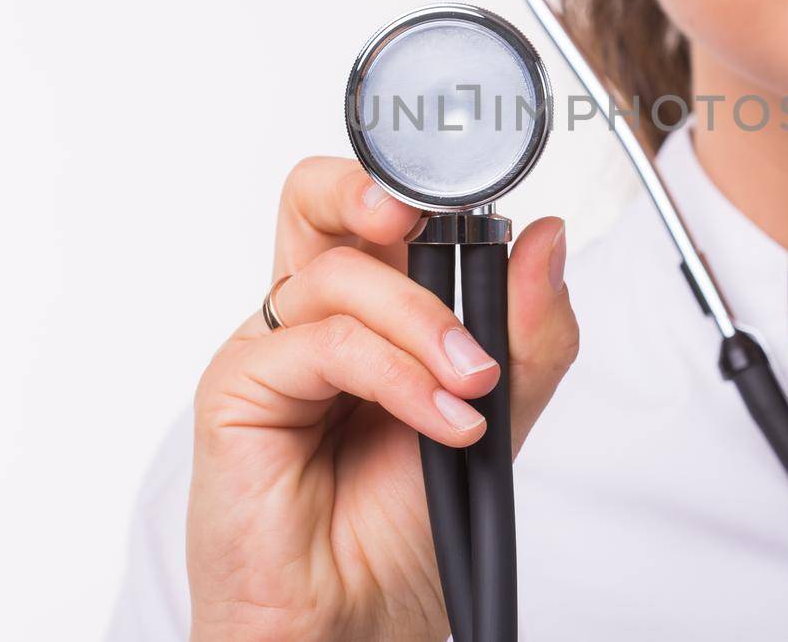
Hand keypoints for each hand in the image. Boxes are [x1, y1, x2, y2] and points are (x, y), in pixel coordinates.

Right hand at [186, 156, 576, 641]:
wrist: (357, 625)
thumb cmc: (403, 535)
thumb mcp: (494, 416)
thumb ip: (525, 332)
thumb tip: (549, 237)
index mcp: (364, 317)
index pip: (372, 213)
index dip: (418, 192)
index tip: (490, 211)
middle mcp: (310, 324)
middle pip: (315, 200)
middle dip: (376, 190)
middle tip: (437, 226)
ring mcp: (271, 353)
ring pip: (341, 273)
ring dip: (427, 323)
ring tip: (474, 386)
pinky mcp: (238, 391)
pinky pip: (325, 344)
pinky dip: (396, 374)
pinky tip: (441, 420)